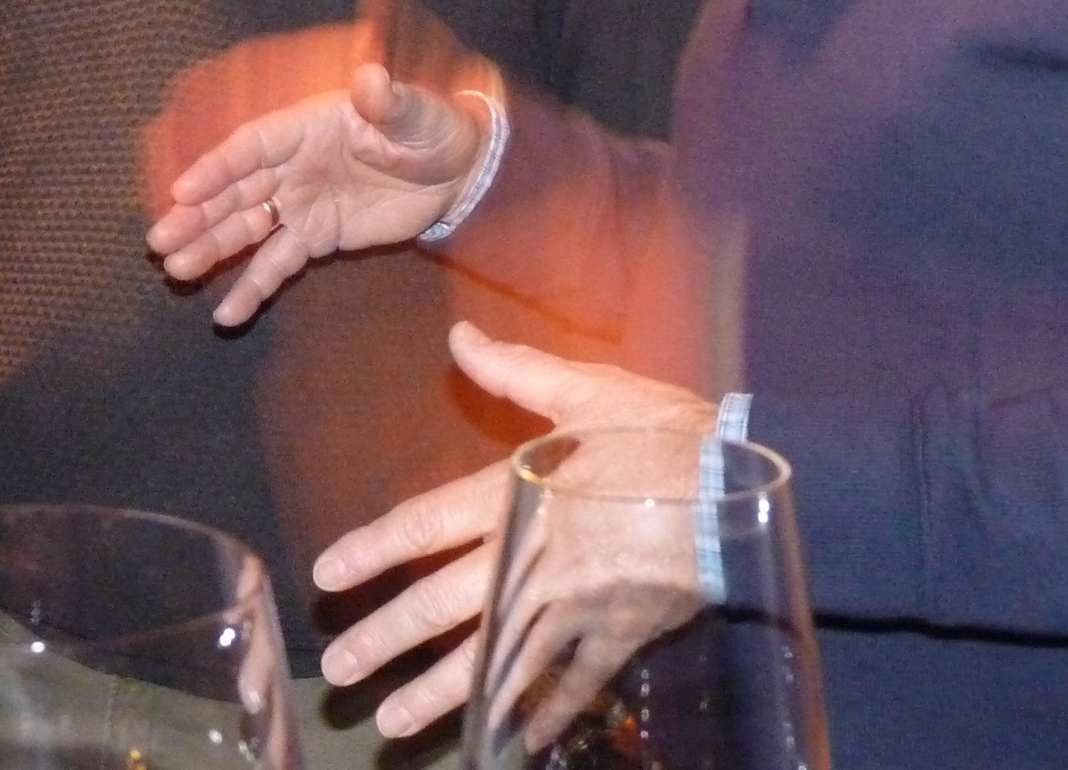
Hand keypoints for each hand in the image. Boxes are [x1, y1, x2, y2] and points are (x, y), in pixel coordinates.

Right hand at [148, 62, 490, 326]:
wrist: (458, 171)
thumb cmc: (431, 128)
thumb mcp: (413, 113)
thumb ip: (387, 101)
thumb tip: (371, 78)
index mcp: (306, 126)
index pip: (252, 147)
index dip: (217, 167)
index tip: (182, 190)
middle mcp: (293, 165)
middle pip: (236, 191)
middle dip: (198, 215)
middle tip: (160, 240)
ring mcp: (301, 203)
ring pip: (247, 228)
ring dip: (212, 249)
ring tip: (175, 270)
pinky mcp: (317, 237)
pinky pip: (278, 263)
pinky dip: (253, 287)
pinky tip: (226, 313)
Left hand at [312, 322, 715, 737]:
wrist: (740, 485)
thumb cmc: (664, 430)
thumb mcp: (586, 388)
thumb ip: (515, 369)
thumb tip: (460, 337)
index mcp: (517, 491)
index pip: (426, 524)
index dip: (373, 550)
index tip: (327, 576)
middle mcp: (532, 554)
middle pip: (444, 603)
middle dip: (387, 638)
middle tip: (340, 672)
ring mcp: (574, 602)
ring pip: (494, 655)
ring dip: (439, 691)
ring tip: (393, 722)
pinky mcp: (619, 631)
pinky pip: (571, 682)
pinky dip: (539, 711)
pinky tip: (508, 736)